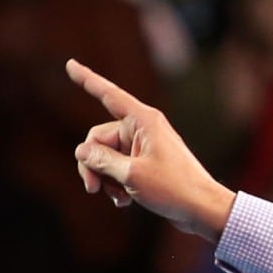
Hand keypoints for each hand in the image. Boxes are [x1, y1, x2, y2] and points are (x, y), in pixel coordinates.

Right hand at [66, 58, 235, 241]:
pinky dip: (116, 184)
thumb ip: (101, 160)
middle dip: (91, 164)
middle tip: (92, 188)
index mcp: (143, 121)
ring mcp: (143, 146)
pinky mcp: (144, 163)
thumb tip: (81, 150)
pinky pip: (118, 168)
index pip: (108, 95)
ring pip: (105, 157)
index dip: (87, 79)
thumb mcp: (131, 175)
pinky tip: (124, 202)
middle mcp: (142, 128)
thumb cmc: (173, 188)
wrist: (202, 208)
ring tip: (118, 197)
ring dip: (105, 179)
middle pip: (97, 139)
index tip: (69, 63)